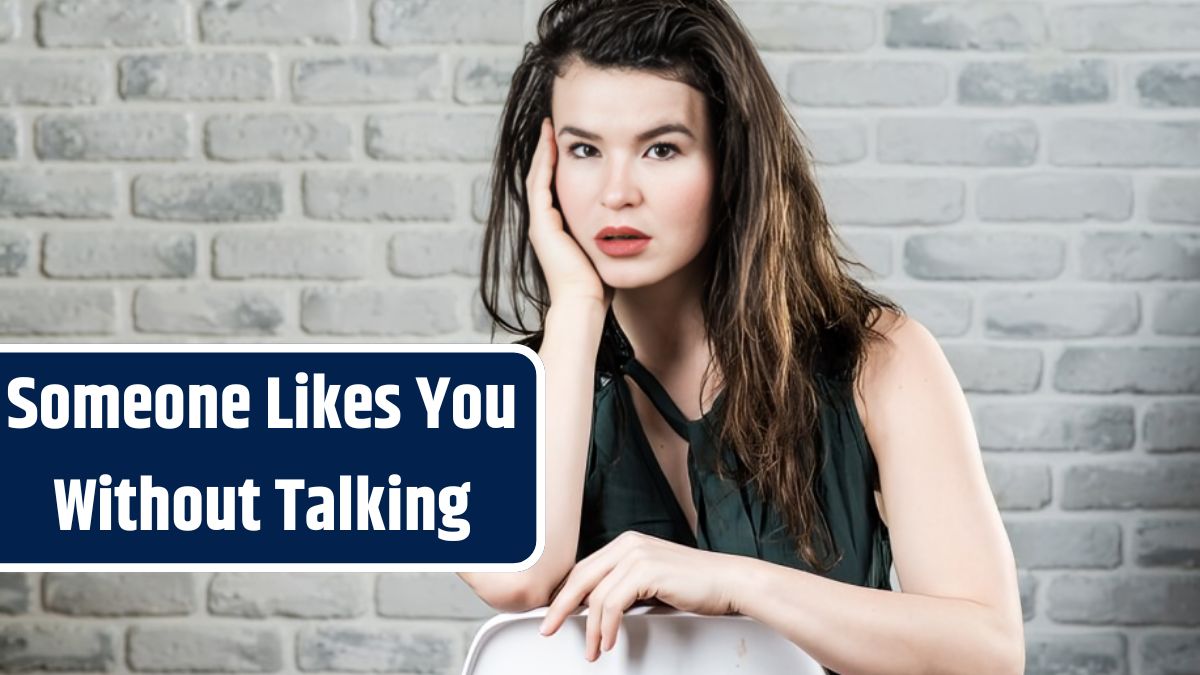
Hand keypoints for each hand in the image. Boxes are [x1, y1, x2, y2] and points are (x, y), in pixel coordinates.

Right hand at [525, 116, 613, 309]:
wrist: (585, 302)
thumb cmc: (600, 284)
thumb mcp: (606, 250)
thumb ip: (610, 233)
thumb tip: (630, 220)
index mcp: (557, 230)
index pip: (555, 188)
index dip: (559, 165)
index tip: (570, 142)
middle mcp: (544, 224)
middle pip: (542, 179)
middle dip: (549, 152)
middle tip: (554, 126)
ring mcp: (539, 224)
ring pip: (538, 177)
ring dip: (545, 151)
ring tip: (551, 128)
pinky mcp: (541, 224)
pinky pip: (541, 184)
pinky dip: (546, 162)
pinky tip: (554, 142)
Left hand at [537, 530, 742, 661]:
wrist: (729, 582)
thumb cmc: (696, 585)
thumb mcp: (651, 580)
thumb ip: (625, 585)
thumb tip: (596, 606)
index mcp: (626, 543)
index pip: (584, 568)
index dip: (565, 593)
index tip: (554, 612)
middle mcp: (628, 544)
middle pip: (581, 578)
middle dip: (561, 607)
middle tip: (549, 629)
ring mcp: (637, 555)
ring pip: (596, 596)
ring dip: (591, 628)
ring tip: (592, 648)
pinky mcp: (647, 571)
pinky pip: (613, 604)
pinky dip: (607, 626)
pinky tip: (609, 640)